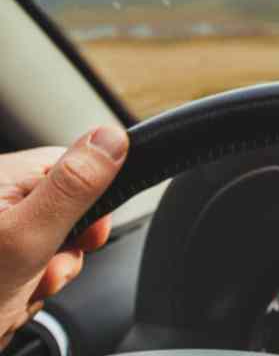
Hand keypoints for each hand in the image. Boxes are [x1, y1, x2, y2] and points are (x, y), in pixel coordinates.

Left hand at [0, 126, 128, 347]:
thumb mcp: (28, 239)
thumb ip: (72, 187)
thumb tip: (112, 137)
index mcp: (1, 176)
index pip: (74, 167)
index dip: (92, 204)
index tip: (88, 235)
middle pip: (65, 208)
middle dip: (65, 248)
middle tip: (44, 271)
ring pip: (49, 241)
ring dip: (46, 273)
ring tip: (23, 291)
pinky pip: (30, 263)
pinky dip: (28, 286)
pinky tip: (11, 298)